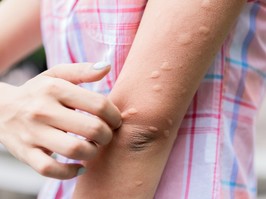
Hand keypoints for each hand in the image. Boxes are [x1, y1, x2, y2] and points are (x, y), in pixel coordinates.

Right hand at [0, 62, 120, 178]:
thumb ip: (82, 70)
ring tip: (93, 147)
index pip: (99, 105)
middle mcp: (43, 110)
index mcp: (55, 89)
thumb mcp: (56, 74)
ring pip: (74, 150)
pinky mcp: (25, 153)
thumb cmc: (38, 91)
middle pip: (92, 129)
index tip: (115, 120)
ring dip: (93, 152)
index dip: (115, 116)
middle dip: (107, 135)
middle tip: (106, 135)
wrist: (0, 108)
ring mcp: (33, 133)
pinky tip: (79, 166)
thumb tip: (106, 67)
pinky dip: (70, 172)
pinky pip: (51, 169)